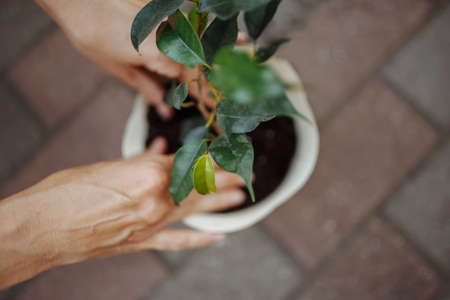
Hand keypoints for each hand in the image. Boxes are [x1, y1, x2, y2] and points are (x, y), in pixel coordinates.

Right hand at [0, 138, 245, 288]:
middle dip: (226, 179)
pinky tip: (217, 239)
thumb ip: (141, 160)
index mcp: (148, 173)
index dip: (212, 158)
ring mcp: (152, 223)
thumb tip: (160, 150)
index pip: (190, 162)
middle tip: (247, 174)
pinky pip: (177, 241)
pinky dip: (198, 241)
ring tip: (241, 197)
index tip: (229, 153)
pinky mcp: (143, 242)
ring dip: (220, 203)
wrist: (44, 227)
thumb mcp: (107, 166)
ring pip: (195, 210)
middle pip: (200, 185)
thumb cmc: (68, 191)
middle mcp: (157, 198)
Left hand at [35, 0, 247, 116]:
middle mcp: (173, 36)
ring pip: (206, 39)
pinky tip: (228, 32)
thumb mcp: (118, 68)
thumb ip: (147, 87)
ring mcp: (173, 19)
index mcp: (161, 56)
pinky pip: (195, 23)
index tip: (225, 115)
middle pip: (206, 62)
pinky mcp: (168, 9)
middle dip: (224, 81)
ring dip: (227, 49)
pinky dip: (210, 30)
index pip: (195, 83)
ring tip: (248, 52)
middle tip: (242, 93)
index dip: (211, 101)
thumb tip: (165, 109)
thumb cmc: (91, 34)